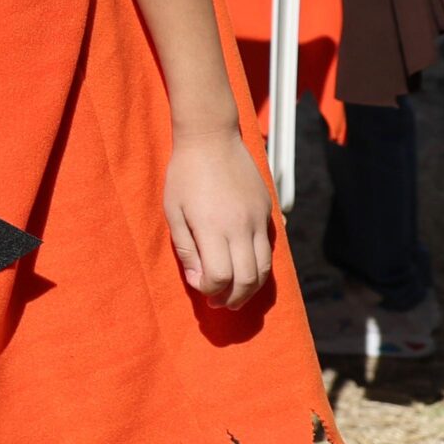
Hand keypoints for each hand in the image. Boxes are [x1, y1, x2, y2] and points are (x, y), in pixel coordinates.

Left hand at [164, 124, 272, 309]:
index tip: (199, 286)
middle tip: (220, 305)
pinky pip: (270, 247)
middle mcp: (241, 227)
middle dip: (234, 298)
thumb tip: (199, 279)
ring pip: (265, 268)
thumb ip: (186, 248)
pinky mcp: (268, 210)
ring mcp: (258, 219)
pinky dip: (261, 266)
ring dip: (251, 288)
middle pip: (248, 279)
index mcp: (213, 228)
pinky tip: (246, 269)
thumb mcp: (173, 212)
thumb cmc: (184, 174)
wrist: (211, 138)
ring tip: (236, 296)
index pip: (220, 277)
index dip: (210, 289)